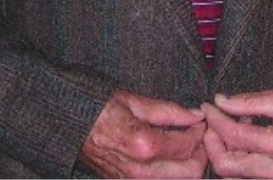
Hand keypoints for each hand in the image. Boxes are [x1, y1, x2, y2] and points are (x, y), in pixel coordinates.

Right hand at [79, 89, 207, 178]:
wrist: (69, 125)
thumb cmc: (99, 108)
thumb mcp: (133, 101)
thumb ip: (168, 111)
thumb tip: (195, 116)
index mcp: (143, 145)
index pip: (188, 146)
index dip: (201, 131)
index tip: (202, 119)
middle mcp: (141, 172)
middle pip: (190, 174)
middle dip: (201, 153)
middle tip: (200, 133)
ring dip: (189, 165)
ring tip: (187, 142)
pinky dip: (173, 172)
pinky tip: (172, 154)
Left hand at [202, 87, 272, 178]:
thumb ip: (248, 102)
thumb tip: (219, 101)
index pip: (235, 136)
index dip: (216, 119)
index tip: (208, 105)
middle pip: (227, 165)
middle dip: (213, 140)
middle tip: (213, 117)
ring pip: (232, 174)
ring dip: (222, 149)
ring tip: (232, 122)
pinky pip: (243, 175)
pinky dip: (234, 156)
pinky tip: (241, 134)